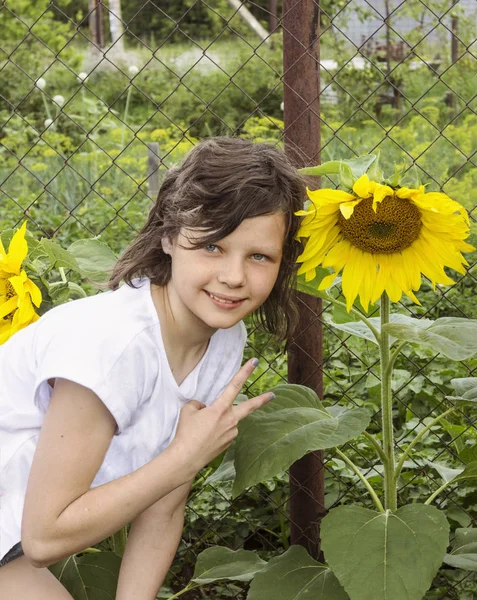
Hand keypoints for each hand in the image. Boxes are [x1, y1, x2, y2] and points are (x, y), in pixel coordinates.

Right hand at [171, 359, 273, 475]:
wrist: (186, 458)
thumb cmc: (186, 433)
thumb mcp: (188, 411)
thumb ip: (198, 404)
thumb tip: (204, 408)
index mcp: (220, 408)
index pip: (234, 385)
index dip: (244, 372)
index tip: (254, 362)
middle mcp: (230, 420)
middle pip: (250, 407)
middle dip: (262, 400)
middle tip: (272, 395)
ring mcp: (231, 433)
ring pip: (229, 421)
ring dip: (220, 421)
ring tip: (202, 430)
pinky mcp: (228, 443)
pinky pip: (225, 431)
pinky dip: (217, 431)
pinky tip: (205, 437)